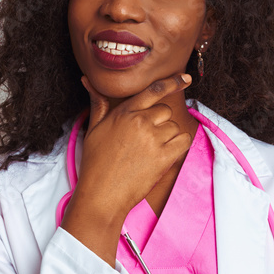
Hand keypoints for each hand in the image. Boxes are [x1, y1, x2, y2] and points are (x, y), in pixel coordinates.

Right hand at [73, 72, 193, 220]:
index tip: (186, 79)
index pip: (153, 90)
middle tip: (145, 141)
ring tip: (150, 152)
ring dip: (168, 137)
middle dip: (160, 123)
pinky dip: (180, 146)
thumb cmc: (95, 163)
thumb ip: (98, 103)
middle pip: (165, 110)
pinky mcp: (163, 156)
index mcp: (124, 112)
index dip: (172, 82)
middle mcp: (140, 121)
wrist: (101, 195)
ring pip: (175, 126)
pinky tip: (166, 154)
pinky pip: (184, 141)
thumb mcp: (94, 129)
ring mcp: (152, 138)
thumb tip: (88, 80)